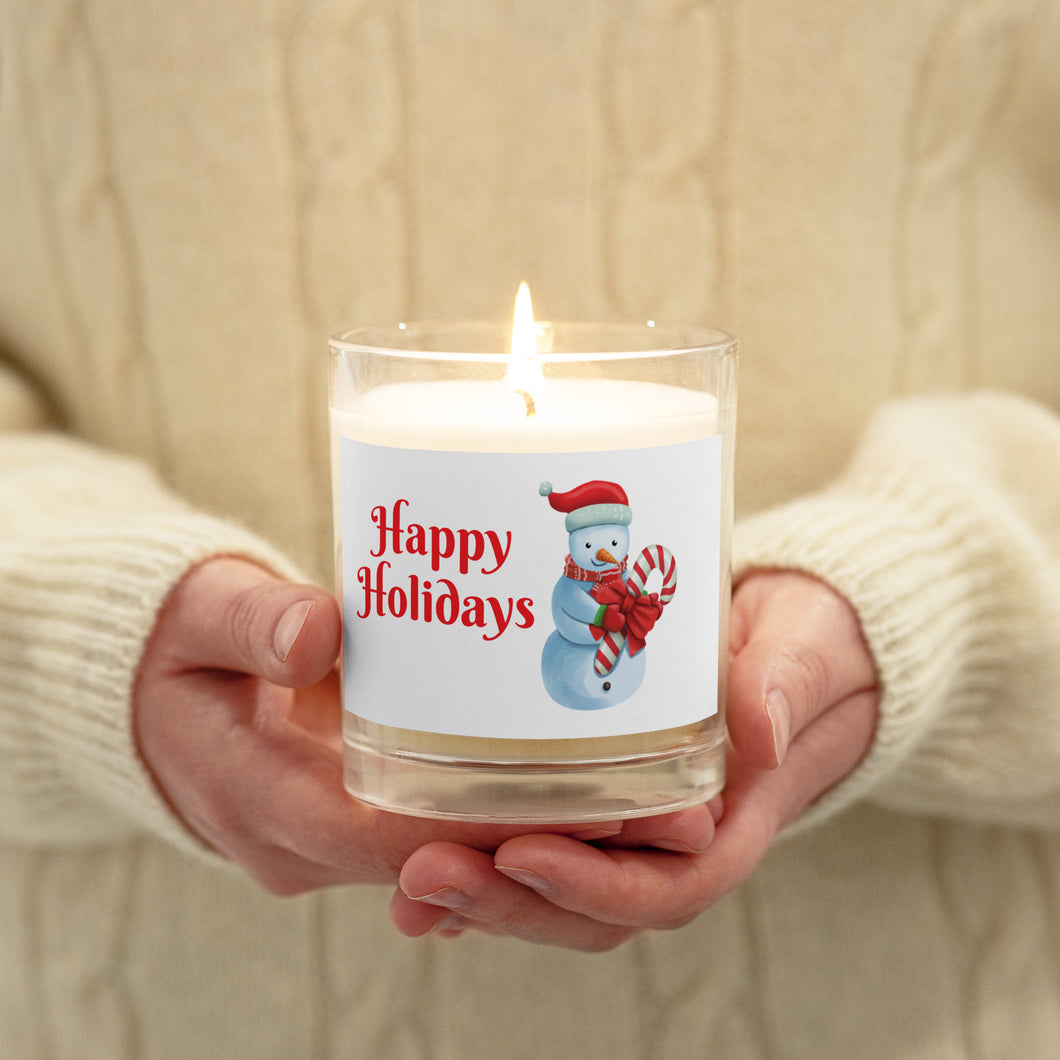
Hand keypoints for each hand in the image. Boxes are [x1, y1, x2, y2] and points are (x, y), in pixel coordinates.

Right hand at [132, 558, 715, 894]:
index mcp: (262, 798)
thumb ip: (252, 620)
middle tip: (659, 808)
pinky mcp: (353, 827)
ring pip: (449, 865)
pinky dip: (503, 827)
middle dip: (547, 845)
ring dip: (540, 844)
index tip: (589, 802)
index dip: (494, 829)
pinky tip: (577, 791)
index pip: (394, 838)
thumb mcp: (200, 614)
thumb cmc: (176, 648)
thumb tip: (316, 632)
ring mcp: (330, 845)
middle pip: (442, 864)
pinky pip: (437, 843)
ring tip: (648, 800)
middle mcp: (303, 844)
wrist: (151, 696)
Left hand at [389, 570, 878, 949]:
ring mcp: (635, 829)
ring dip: (481, 894)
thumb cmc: (807, 645)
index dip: (594, 887)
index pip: (667, 886)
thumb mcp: (805, 649)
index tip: (522, 854)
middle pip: (592, 907)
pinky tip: (419, 854)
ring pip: (556, 891)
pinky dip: (484, 863)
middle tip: (423, 872)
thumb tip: (759, 728)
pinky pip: (541, 846)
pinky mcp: (601, 802)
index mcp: (733, 820)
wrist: (797, 643)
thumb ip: (786, 682)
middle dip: (509, 902)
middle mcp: (678, 842)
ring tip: (405, 878)